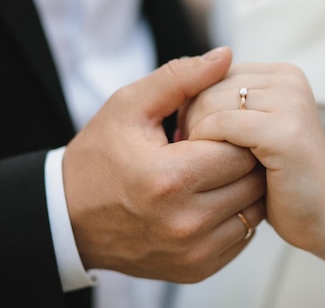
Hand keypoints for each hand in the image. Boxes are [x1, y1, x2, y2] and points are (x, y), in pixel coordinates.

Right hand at [62, 47, 265, 282]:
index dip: (235, 132)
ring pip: (254, 210)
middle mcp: (185, 223)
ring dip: (244, 186)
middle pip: (251, 181)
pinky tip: (213, 197)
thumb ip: (180, 77)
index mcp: (168, 178)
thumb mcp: (130, 106)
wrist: (70, 217)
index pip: (238, 150)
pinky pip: (243, 236)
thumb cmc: (100, 156)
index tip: (219, 126)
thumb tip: (226, 55)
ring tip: (218, 170)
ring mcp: (193, 252)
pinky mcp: (196, 269)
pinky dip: (236, 214)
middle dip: (243, 157)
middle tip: (223, 145)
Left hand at [181, 62, 324, 252]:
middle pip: (209, 84)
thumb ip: (227, 102)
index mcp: (282, 74)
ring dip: (196, 134)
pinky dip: (206, 146)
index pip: (214, 72)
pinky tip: (208, 169)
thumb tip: (179, 88)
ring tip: (199, 163)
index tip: (188, 137)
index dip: (192, 103)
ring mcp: (290, 102)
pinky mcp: (285, 131)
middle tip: (188, 154)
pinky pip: (222, 123)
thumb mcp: (251, 129)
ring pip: (211, 101)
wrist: (323, 214)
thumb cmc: (278, 177)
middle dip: (190, 119)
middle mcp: (289, 80)